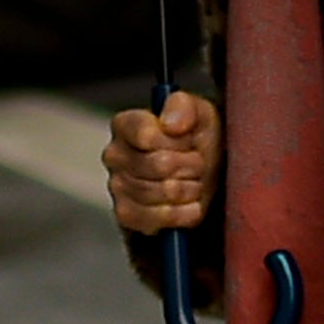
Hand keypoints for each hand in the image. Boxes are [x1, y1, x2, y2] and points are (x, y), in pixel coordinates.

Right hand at [107, 92, 218, 234]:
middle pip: (160, 165)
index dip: (178, 141)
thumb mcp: (201, 114)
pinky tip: (188, 203)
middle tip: (197, 163)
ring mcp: (117, 187)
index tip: (188, 140)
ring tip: (193, 181)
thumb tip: (171, 124)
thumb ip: (184, 106)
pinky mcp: (127, 215)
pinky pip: (161, 217)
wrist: (209, 177)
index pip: (147, 135)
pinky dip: (184, 212)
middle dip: (191, 165)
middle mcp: (114, 155)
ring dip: (191, 188)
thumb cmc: (199, 142)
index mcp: (126, 125)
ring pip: (164, 191)